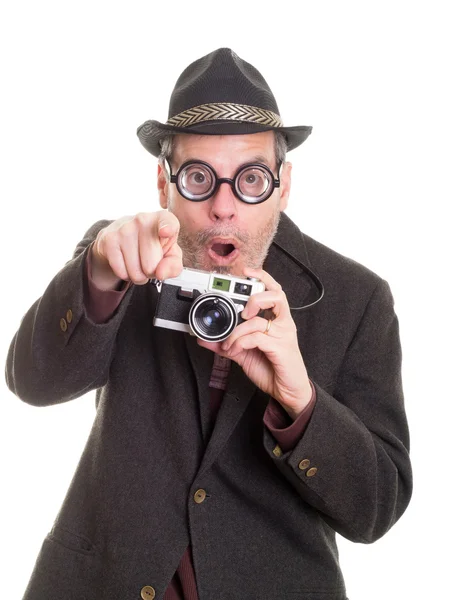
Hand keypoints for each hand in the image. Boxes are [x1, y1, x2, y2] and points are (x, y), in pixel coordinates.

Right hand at [91, 211, 182, 289]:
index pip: (168, 222)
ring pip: (135, 272)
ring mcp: (124, 228)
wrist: (122, 238)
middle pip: (151, 265)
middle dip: (150, 272)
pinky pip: (121, 272)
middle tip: (148, 261)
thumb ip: (173, 266)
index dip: (168, 228)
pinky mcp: (109, 239)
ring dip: (138, 275)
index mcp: (163, 219)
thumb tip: (160, 273)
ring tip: (137, 262)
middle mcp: (143, 219)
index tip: (165, 232)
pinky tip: (125, 262)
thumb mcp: (170, 255)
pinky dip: (125, 274)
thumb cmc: (153, 246)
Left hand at [197, 268, 311, 418]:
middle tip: (242, 311)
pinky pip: (257, 338)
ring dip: (237, 331)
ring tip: (229, 342)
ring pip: (258, 320)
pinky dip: (240, 342)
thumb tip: (204, 338)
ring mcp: (283, 335)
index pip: (274, 290)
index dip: (262, 277)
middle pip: (277, 295)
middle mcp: (283, 323)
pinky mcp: (281, 348)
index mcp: (276, 319)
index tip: (245, 271)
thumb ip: (226, 344)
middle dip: (255, 297)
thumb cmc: (271, 368)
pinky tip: (234, 350)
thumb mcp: (243, 354)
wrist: (287, 391)